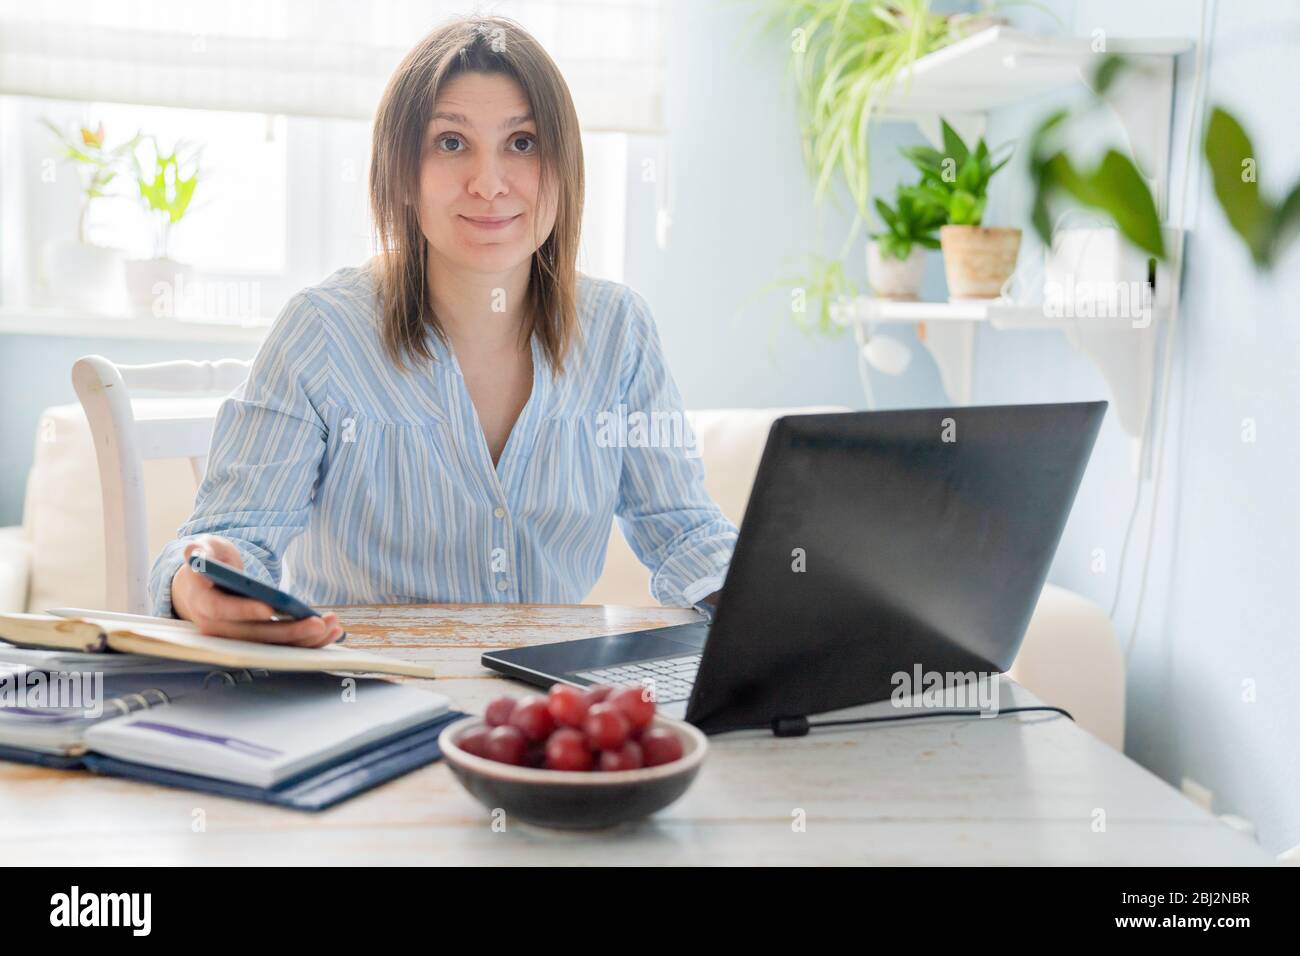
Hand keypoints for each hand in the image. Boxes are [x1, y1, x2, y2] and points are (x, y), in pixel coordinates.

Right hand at [170, 534, 342, 646]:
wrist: (205, 587)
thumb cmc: (208, 565)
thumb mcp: (202, 550)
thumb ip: (198, 551)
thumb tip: (195, 553)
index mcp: (203, 604)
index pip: (222, 611)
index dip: (245, 610)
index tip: (269, 608)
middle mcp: (220, 629)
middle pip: (256, 635)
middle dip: (290, 631)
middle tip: (319, 623)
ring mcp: (240, 639)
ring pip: (274, 645)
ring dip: (306, 640)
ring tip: (334, 626)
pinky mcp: (258, 641)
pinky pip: (284, 646)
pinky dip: (309, 642)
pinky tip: (333, 632)